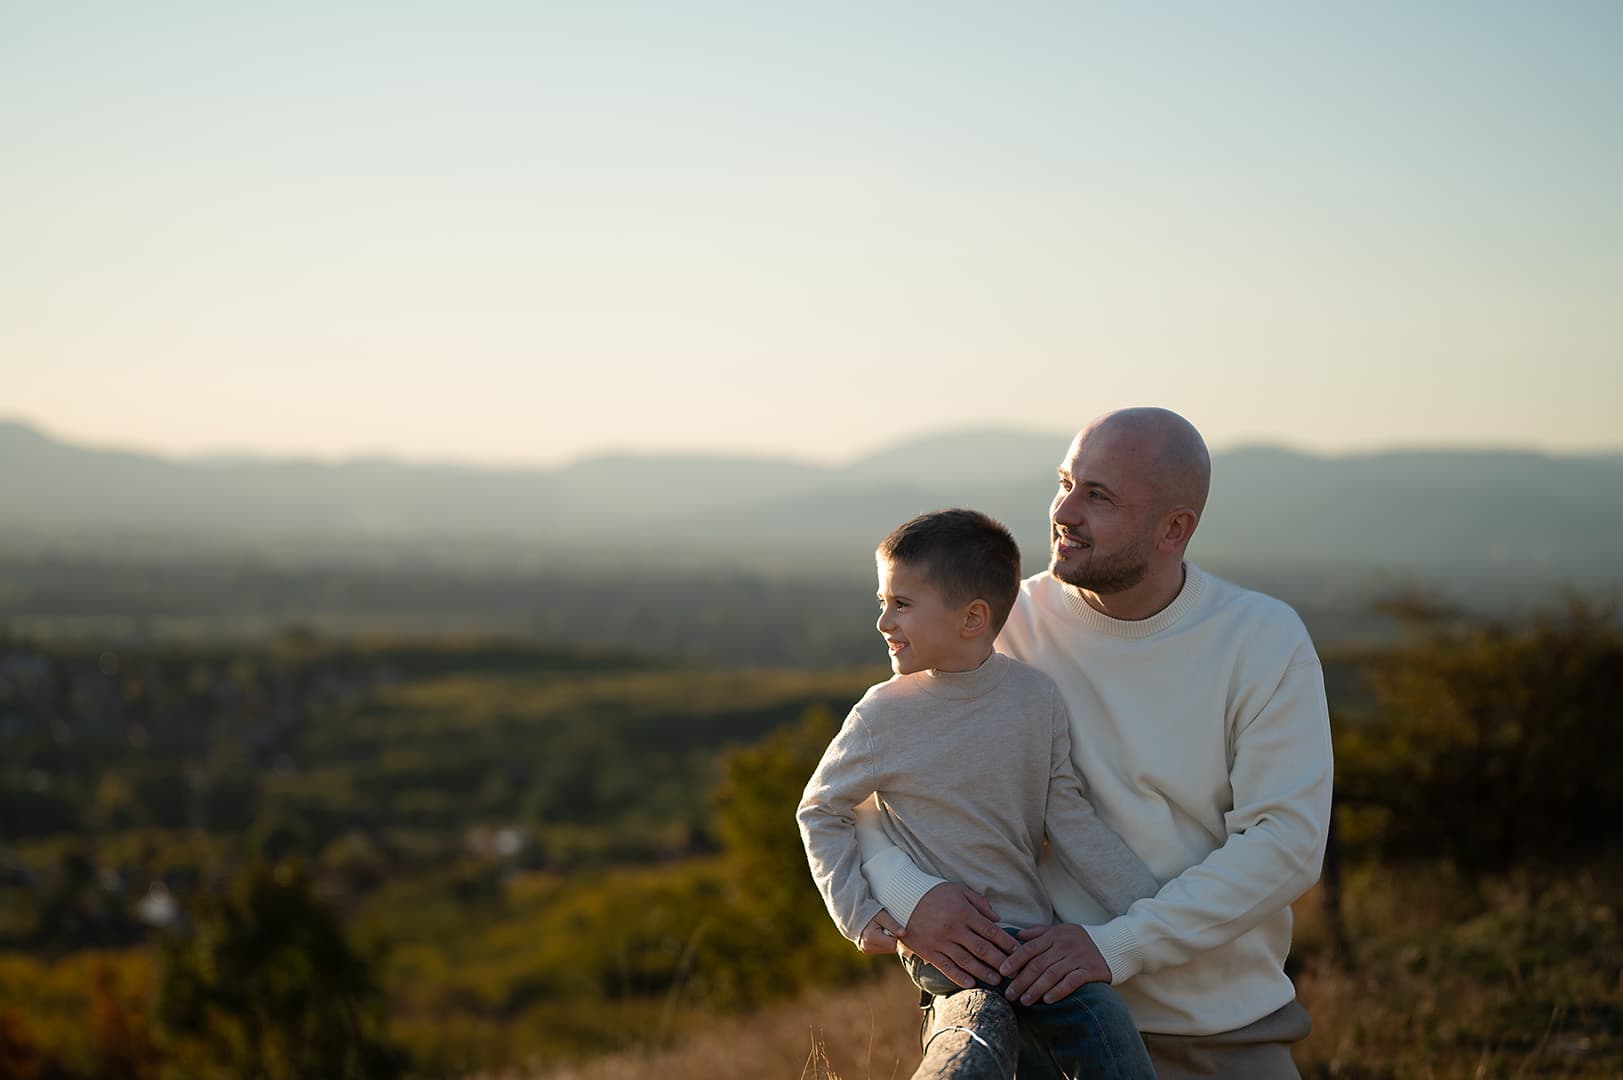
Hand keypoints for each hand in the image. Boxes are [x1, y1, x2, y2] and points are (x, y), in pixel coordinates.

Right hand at [857, 909, 903, 953]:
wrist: (853, 913)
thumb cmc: (869, 910)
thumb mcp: (881, 914)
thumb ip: (892, 924)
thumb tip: (904, 933)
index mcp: (870, 937)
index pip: (893, 943)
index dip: (896, 934)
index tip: (892, 925)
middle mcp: (867, 946)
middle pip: (890, 948)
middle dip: (892, 938)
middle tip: (886, 926)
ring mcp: (866, 949)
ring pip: (887, 949)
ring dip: (888, 940)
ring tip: (881, 929)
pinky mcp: (866, 950)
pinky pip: (881, 949)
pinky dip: (883, 942)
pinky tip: (878, 933)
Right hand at [895, 883, 1019, 987]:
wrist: (903, 897)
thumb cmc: (934, 892)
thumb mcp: (958, 890)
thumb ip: (979, 903)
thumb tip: (997, 919)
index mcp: (964, 912)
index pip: (991, 931)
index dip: (1006, 943)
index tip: (1018, 952)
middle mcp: (954, 929)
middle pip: (982, 949)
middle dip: (1000, 961)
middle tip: (1013, 972)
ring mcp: (941, 942)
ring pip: (967, 961)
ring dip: (983, 972)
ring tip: (997, 981)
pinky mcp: (928, 951)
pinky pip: (946, 967)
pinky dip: (959, 976)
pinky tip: (971, 983)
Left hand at [999, 923, 1110, 1003]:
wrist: (1115, 944)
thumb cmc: (1082, 939)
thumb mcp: (1061, 930)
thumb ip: (1039, 932)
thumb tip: (1017, 935)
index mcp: (1054, 935)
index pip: (1029, 948)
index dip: (1014, 960)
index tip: (1002, 972)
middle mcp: (1064, 945)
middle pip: (1037, 964)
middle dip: (1021, 980)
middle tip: (1009, 994)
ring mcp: (1078, 957)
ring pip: (1051, 974)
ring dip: (1036, 989)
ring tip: (1024, 1001)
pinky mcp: (1090, 969)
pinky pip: (1071, 981)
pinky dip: (1058, 991)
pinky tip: (1048, 1000)